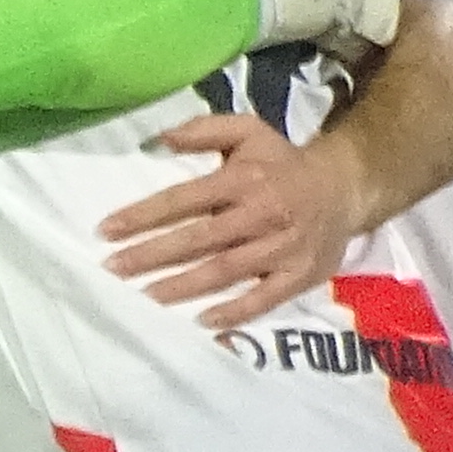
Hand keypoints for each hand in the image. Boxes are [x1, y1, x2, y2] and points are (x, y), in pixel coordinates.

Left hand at [99, 110, 367, 329]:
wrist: (345, 186)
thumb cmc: (282, 162)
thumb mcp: (249, 132)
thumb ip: (204, 130)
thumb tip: (158, 138)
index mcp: (245, 179)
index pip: (186, 199)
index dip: (145, 214)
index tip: (107, 230)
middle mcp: (263, 213)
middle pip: (200, 239)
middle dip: (153, 255)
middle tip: (113, 269)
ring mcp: (283, 247)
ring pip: (226, 270)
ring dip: (183, 287)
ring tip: (144, 299)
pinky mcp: (299, 275)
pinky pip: (264, 298)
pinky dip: (235, 312)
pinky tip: (201, 321)